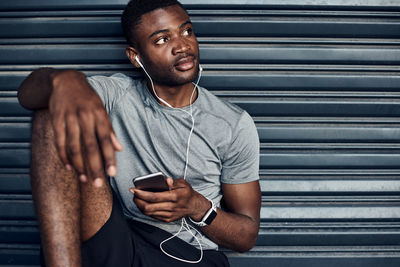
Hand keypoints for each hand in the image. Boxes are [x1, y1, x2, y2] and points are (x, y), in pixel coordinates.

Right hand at [49, 70, 121, 185]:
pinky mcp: (56, 120)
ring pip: (74, 147)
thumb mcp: (102, 109)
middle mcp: (85, 117)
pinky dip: (64, 156)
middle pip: (90, 146)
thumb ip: (110, 130)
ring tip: (85, 179)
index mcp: (99, 115)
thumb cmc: (88, 98)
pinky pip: (60, 142)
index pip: (106, 140)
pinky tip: (70, 167)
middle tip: (98, 184)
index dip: (109, 157)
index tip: (112, 173)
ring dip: (79, 165)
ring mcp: (69, 119)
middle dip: (95, 167)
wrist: (66, 80)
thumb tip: (119, 148)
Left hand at [130, 178, 209, 222]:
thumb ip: (174, 182)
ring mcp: (169, 215)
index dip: (141, 194)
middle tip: (133, 194)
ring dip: (140, 206)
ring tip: (136, 198)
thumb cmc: (187, 193)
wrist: (194, 207)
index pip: (154, 197)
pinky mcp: (167, 219)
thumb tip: (166, 180)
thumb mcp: (183, 184)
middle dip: (137, 201)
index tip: (134, 190)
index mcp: (175, 197)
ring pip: (149, 213)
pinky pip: (153, 216)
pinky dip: (146, 210)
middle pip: (148, 207)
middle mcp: (171, 207)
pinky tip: (143, 204)